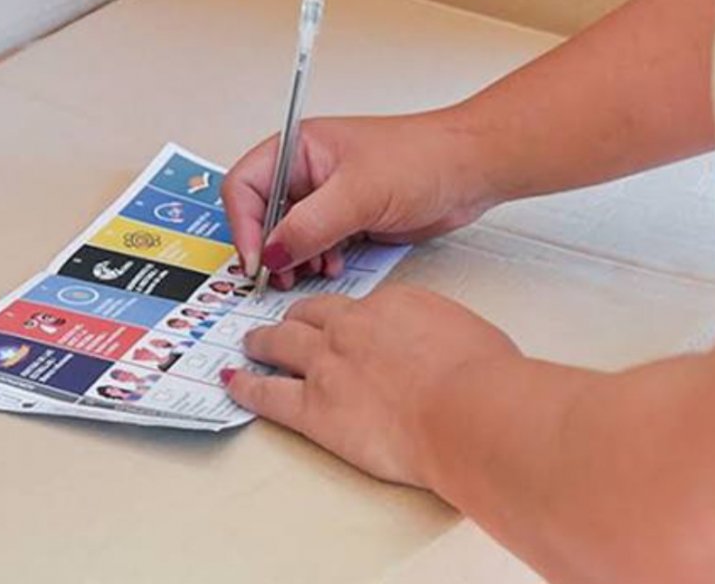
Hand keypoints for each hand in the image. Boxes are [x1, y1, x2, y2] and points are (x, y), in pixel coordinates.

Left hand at [220, 284, 522, 486]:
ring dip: (263, 342)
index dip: (346, 317)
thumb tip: (439, 347)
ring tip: (252, 344)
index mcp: (391, 305)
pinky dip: (246, 386)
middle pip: (310, 315)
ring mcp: (327, 364)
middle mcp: (352, 326)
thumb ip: (439, 335)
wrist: (468, 409)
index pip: (357, 306)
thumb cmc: (481, 377)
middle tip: (287, 325)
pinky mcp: (313, 407)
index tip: (344, 326)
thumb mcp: (467, 334)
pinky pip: (267, 393)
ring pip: (281, 343)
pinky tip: (234, 381)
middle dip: (296, 319)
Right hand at [222, 110, 498, 287]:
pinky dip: (319, 260)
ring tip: (311, 270)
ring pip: (290, 235)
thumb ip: (309, 225)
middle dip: (270, 247)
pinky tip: (335, 265)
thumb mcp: (358, 193)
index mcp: (299, 147)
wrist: (470, 171)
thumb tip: (272, 253)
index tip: (258, 260)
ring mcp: (329, 197)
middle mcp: (308, 171)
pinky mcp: (349, 219)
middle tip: (278, 276)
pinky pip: (317, 246)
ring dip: (296, 258)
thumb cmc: (424, 157)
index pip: (245, 185)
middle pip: (262, 214)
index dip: (243, 224)